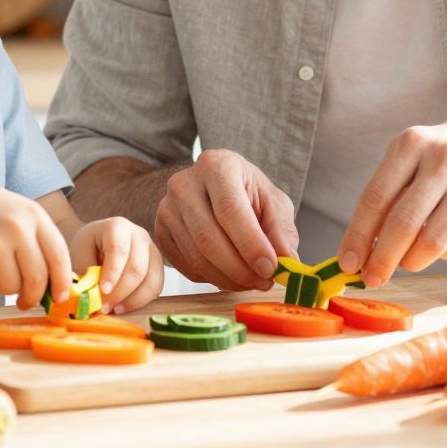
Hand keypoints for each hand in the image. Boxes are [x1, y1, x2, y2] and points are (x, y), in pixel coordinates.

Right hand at [0, 180, 75, 309]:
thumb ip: (37, 240)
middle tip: (25, 301)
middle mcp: (17, 228)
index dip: (63, 282)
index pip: (59, 255)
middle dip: (33, 297)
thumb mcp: (17, 213)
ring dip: (4, 288)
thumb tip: (54, 283)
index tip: (61, 297)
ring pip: (12, 287)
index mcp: (34, 214)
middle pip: (38, 278)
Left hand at [69, 217, 165, 312]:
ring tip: (114, 309)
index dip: (112, 272)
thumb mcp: (80, 252)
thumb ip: (84, 271)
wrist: (102, 241)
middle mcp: (139, 235)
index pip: (118, 249)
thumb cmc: (90, 245)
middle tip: (105, 306)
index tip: (103, 291)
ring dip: (132, 300)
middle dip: (120, 291)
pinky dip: (141, 301)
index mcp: (117, 226)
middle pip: (137, 267)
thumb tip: (87, 294)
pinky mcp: (158, 266)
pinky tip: (124, 306)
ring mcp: (152, 250)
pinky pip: (156, 287)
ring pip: (150, 280)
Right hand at [152, 150, 297, 290]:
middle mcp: (184, 184)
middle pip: (208, 238)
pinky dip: (213, 279)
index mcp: (216, 165)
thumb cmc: (247, 193)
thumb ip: (282, 229)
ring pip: (197, 258)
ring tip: (252, 282)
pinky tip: (231, 275)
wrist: (214, 189)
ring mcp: (167, 209)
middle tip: (264, 282)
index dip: (250, 244)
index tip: (270, 268)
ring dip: (229, 279)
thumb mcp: (272, 201)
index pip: (230, 210)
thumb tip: (287, 261)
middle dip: (240, 269)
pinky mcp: (160, 232)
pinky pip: (187, 267)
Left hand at [338, 120, 446, 285]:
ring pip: (431, 242)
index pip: (375, 197)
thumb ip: (389, 194)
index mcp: (412, 143)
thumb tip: (360, 247)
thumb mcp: (416, 157)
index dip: (357, 235)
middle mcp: (442, 159)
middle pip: (402, 224)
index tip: (348, 262)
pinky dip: (443, 255)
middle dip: (381, 259)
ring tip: (408, 262)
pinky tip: (443, 243)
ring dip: (412, 262)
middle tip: (372, 278)